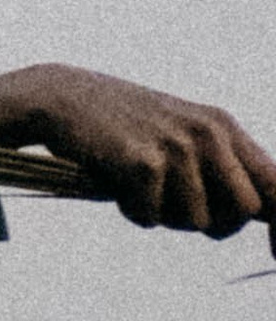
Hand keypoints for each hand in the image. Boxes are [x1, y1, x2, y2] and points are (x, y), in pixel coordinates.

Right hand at [0, 64, 275, 245]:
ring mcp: (177, 147)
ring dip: (162, 214)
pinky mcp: (142, 163)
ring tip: (138, 184)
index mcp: (224, 127)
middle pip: (243, 212)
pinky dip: (130, 211)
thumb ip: (222, 166)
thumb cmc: (124, 125)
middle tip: (175, 208)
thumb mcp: (184, 134)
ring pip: (194, 221)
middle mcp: (209, 133)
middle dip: (214, 224)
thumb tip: (256, 213)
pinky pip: (149, 218)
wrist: (64, 97)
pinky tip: (116, 182)